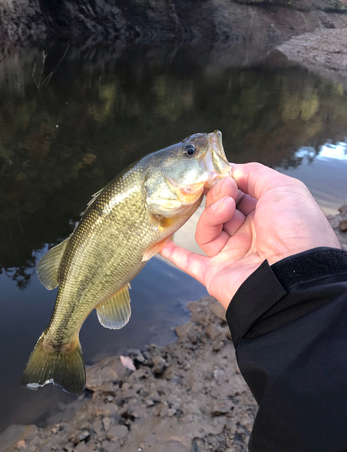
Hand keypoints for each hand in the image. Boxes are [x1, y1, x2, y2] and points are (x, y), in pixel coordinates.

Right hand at [160, 162, 340, 309]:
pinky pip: (190, 264)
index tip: (219, 171)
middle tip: (225, 189)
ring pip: (208, 229)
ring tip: (224, 208)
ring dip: (211, 215)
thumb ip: (256, 173)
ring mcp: (232, 255)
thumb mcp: (283, 188)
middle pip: (222, 209)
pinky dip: (175, 254)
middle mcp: (249, 235)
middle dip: (220, 194)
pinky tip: (162, 243)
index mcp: (267, 215)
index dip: (229, 180)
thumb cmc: (295, 229)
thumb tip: (231, 169)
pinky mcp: (215, 274)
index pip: (239, 193)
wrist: (293, 277)